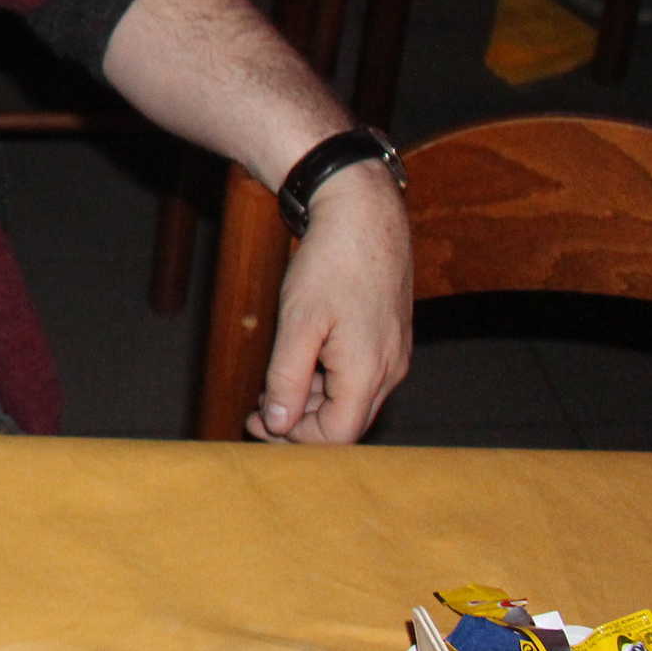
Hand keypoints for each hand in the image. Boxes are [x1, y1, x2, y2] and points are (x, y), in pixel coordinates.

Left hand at [248, 166, 411, 442]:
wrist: (363, 212)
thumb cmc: (331, 263)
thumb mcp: (298, 323)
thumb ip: (287, 379)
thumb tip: (279, 425)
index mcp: (370, 373)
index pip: (336, 435)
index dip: (294, 438)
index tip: (256, 421)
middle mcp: (391, 369)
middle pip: (347, 421)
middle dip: (300, 421)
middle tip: (257, 409)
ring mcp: (394, 352)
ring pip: (352, 397)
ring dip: (310, 399)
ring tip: (271, 384)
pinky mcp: (390, 335)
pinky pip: (359, 374)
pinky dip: (327, 378)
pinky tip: (300, 360)